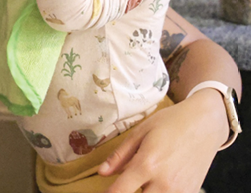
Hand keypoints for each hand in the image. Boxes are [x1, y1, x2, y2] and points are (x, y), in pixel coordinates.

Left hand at [100, 90, 229, 192]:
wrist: (207, 123)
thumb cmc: (172, 123)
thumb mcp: (140, 132)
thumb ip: (119, 156)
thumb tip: (102, 173)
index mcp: (147, 165)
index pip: (119, 192)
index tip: (107, 190)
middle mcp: (165, 182)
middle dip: (127, 192)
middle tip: (126, 182)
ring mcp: (180, 190)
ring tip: (144, 179)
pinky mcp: (191, 192)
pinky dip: (160, 192)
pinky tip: (158, 181)